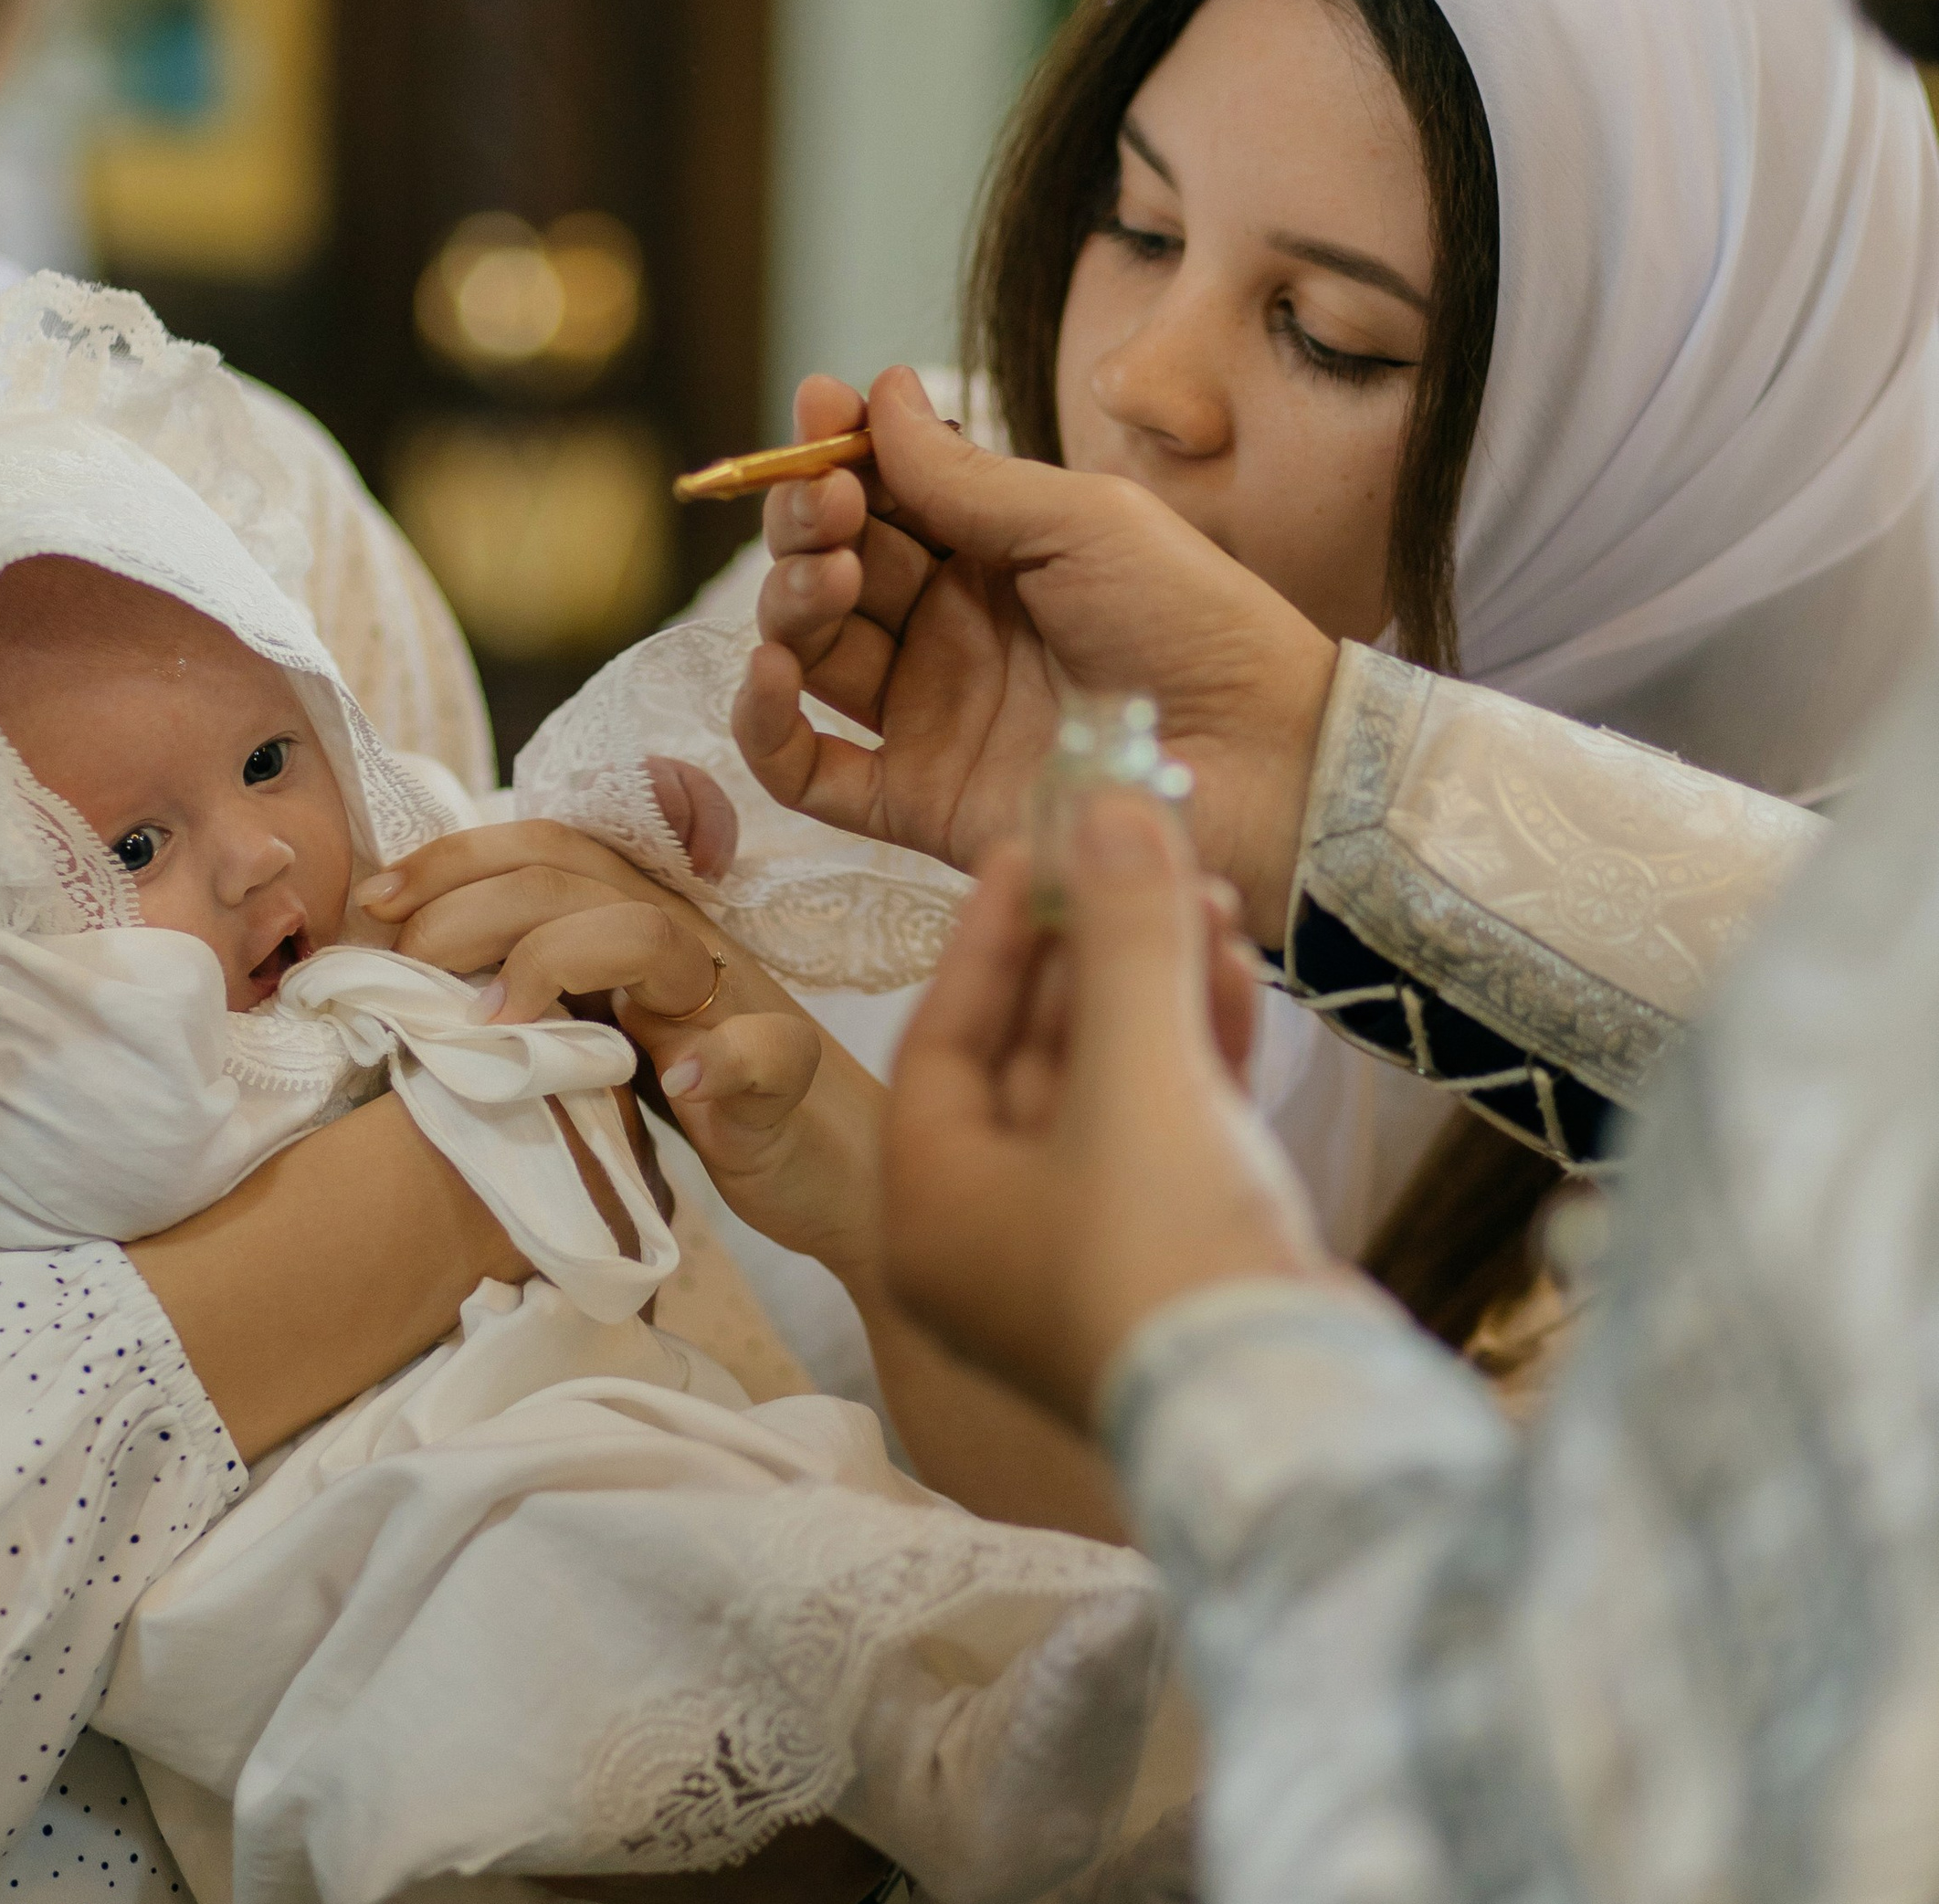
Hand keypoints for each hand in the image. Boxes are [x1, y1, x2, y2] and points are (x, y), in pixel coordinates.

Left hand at [362, 822, 876, 1274]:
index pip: (543, 852)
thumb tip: (410, 975)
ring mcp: (735, 1004)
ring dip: (559, 961)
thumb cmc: (705, 1097)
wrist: (834, 1163)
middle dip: (470, 909)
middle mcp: (682, 946)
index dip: (455, 859)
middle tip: (407, 970)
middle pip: (572, 881)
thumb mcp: (608, 1034)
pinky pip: (763, 1049)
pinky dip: (720, 1060)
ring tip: (498, 1024)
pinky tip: (676, 1086)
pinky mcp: (787, 1075)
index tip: (376, 904)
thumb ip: (541, 994)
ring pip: (651, 937)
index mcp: (635, 926)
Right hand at [734, 367, 1340, 943]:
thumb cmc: (1194, 623)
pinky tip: (773, 671)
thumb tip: (877, 390)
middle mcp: (944, 634)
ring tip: (832, 574)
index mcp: (987, 557)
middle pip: (829, 569)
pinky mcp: (916, 800)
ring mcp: (926, 716)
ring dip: (790, 602)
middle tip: (833, 505)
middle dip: (807, 523)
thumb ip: (965, 477)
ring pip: (808, 655)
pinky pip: (807, 770)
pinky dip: (765, 723)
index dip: (836, 449)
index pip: (878, 497)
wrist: (1263, 757)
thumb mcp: (1080, 522)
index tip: (818, 401)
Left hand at [882, 787, 1318, 1428]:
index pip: (941, 1032)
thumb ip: (1122, 938)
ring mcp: (1091, 1254)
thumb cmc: (1170, 1258)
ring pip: (1111, 1086)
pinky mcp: (1178, 1262)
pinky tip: (1239, 971)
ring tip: (1210, 896)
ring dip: (1157, 989)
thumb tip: (1108, 806)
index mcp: (933, 1207)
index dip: (987, 932)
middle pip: (1031, 1055)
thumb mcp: (1137, 1075)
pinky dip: (1201, 1053)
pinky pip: (1171, 1131)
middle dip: (1092, 950)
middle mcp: (995, 1236)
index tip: (1032, 842)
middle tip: (1136, 849)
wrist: (1300, 1426)